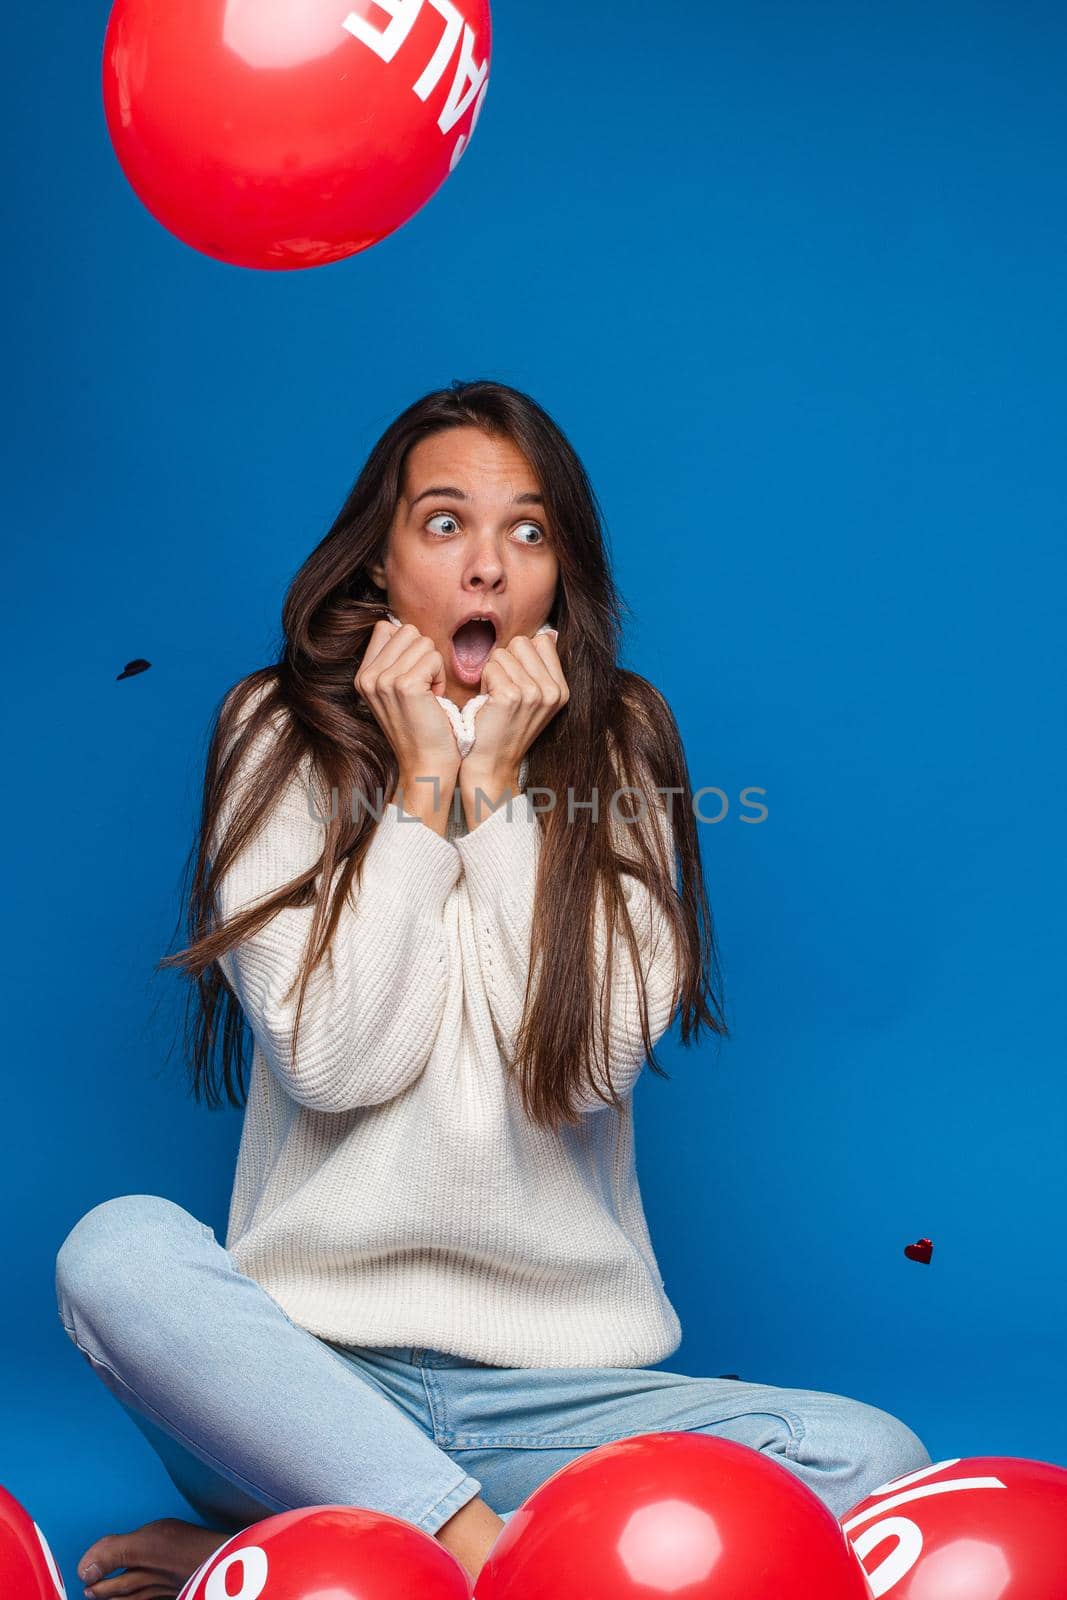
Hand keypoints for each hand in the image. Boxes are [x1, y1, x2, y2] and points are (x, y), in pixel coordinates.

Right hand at [355, 619, 459, 783]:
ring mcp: (383, 681)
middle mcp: (368, 677)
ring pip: (423, 643)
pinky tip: (435, 700)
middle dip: (424, 656)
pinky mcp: (405, 686)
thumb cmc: (422, 727)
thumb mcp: (398, 691)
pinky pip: (434, 658)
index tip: (414, 678)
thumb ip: (394, 660)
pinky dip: (441, 678)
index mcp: (363, 676)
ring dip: (434, 668)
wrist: (427, 764)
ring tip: (429, 696)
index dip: (410, 647)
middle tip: (424, 689)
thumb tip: (403, 627)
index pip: (387, 628)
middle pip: (408, 631)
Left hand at [462, 631, 568, 789]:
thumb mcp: (533, 699)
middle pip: (522, 642)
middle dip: (506, 661)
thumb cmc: (504, 729)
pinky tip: (487, 704)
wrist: (492, 765)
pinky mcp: (511, 696)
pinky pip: (490, 667)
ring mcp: (534, 693)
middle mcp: (553, 690)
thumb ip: (541, 668)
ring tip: (494, 698)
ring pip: (502, 653)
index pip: (542, 641)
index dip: (521, 656)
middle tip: (502, 690)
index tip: (516, 681)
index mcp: (562, 689)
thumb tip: (549, 632)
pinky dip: (483, 682)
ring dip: (492, 673)